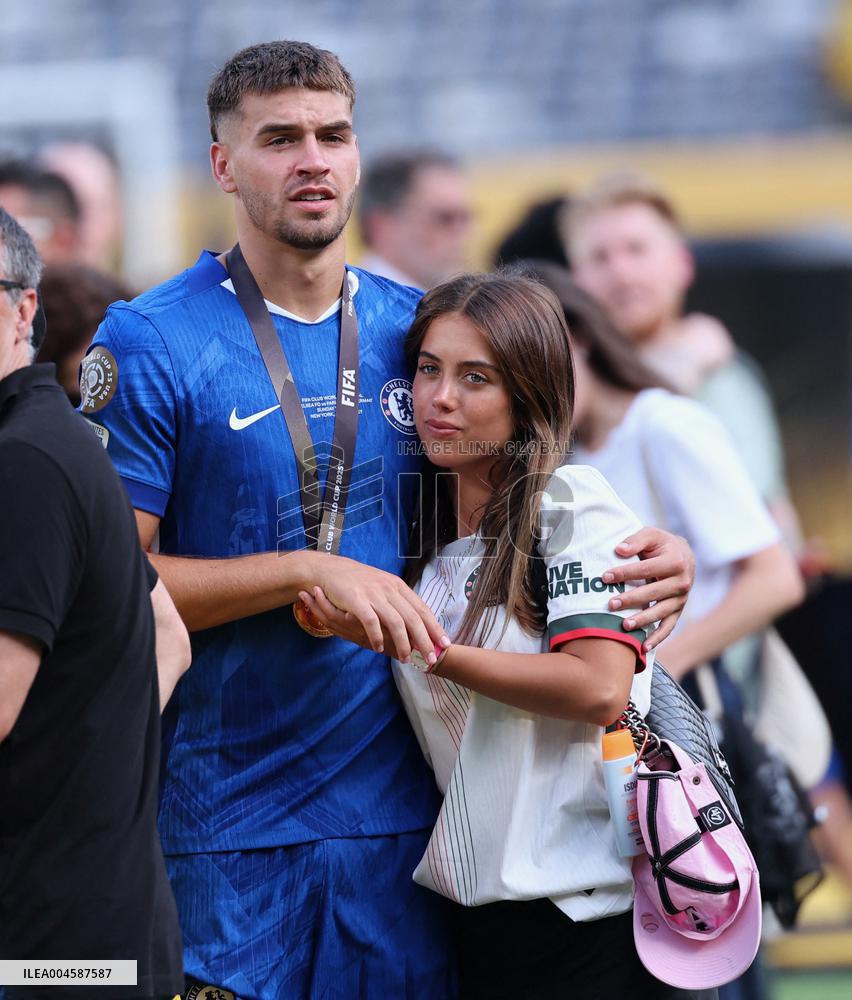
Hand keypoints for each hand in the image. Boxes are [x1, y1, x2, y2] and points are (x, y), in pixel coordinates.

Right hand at [306, 557, 449, 665]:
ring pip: (395, 622)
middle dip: (424, 641)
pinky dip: (377, 637)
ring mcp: (373, 594)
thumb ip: (398, 603)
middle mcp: (389, 588)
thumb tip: (417, 623)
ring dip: (403, 643)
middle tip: (430, 659)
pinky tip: (379, 649)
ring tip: (405, 659)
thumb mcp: (383, 588)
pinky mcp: (356, 599)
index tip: (444, 644)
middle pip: (413, 618)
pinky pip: (371, 621)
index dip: (434, 627)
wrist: (330, 569)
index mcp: (398, 586)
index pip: (421, 609)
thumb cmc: (358, 582)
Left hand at [601, 528, 694, 650]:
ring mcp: (681, 599)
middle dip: (631, 599)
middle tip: (610, 604)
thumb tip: (619, 549)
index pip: (646, 569)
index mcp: (675, 561)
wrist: (684, 555)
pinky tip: (642, 648)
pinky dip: (657, 638)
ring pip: (661, 612)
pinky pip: (668, 627)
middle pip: (653, 593)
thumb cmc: (661, 545)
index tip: (605, 577)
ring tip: (624, 626)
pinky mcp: (678, 611)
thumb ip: (636, 540)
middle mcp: (682, 582)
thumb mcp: (651, 534)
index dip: (625, 573)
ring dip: (642, 620)